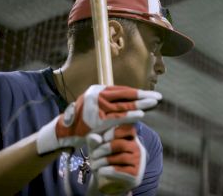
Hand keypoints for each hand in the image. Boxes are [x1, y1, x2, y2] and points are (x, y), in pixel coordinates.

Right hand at [36, 85, 161, 154]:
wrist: (64, 132)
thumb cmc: (83, 121)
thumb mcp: (96, 108)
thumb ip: (111, 104)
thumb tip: (131, 101)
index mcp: (97, 90)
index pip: (122, 90)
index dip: (137, 93)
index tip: (150, 95)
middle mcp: (96, 95)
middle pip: (125, 95)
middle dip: (143, 97)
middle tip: (158, 97)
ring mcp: (96, 106)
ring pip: (123, 105)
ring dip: (140, 105)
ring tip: (154, 103)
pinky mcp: (96, 119)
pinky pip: (116, 117)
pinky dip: (129, 116)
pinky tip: (141, 115)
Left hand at [87, 124, 145, 194]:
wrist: (108, 181)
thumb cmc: (103, 159)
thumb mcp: (97, 148)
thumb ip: (95, 142)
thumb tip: (93, 137)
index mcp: (130, 137)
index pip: (129, 129)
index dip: (116, 132)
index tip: (104, 137)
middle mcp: (137, 148)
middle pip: (122, 144)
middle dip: (106, 149)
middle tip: (93, 155)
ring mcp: (138, 162)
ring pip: (122, 158)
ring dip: (105, 161)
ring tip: (94, 165)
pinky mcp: (136, 175)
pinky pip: (122, 171)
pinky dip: (109, 171)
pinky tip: (101, 171)